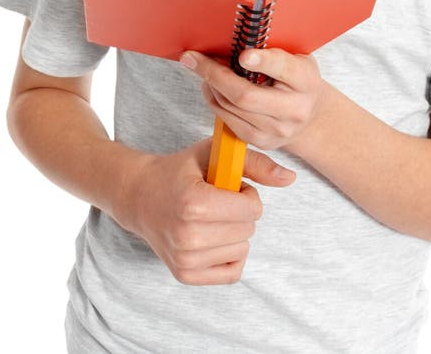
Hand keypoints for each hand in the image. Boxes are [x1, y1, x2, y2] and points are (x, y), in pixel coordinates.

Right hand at [111, 138, 294, 285]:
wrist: (140, 196)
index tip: (226, 186)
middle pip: (249, 228)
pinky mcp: (186, 275)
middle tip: (216, 201)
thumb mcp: (214, 154)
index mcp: (195, 203)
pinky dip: (229, 254)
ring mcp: (186, 259)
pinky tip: (210, 237)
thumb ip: (254, 163)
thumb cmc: (180, 171)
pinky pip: (233, 271)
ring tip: (210, 218)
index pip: (253, 208)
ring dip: (234, 232)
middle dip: (240, 212)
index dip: (245, 193)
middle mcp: (188, 236)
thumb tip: (290, 178)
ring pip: (243, 249)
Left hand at [180, 47, 326, 150]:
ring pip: (231, 106)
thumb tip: (232, 38)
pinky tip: (211, 86)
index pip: (283, 68)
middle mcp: (294, 110)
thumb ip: (270, 49)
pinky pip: (227, 119)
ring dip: (210, 84)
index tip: (243, 55)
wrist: (309, 115)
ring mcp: (277, 130)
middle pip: (246, 95)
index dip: (262, 61)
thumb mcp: (294, 57)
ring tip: (203, 67)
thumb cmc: (296, 78)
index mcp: (306, 80)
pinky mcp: (261, 141)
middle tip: (193, 57)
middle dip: (214, 74)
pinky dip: (214, 99)